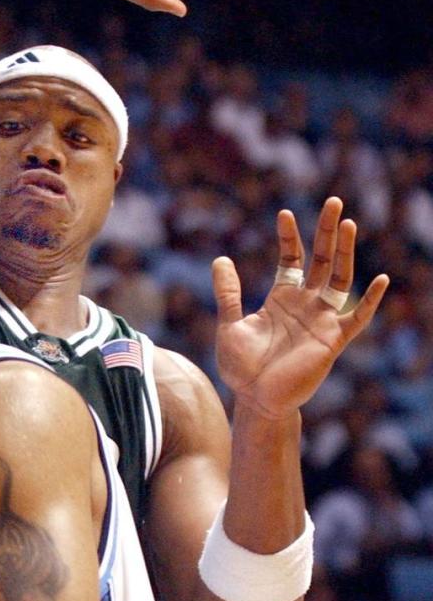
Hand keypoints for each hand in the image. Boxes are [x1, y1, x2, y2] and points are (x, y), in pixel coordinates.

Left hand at [213, 197, 388, 419]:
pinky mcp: (332, 340)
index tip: (284, 213)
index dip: (290, 237)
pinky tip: (380, 280)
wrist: (256, 400)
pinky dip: (369, 300)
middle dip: (326, 231)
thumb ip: (228, 293)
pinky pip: (357, 318)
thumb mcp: (230, 324)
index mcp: (282, 298)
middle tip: (333, 201)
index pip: (292, 259)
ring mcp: (321, 320)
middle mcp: (305, 304)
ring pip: (340, 278)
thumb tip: (220, 258)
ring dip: (345, 252)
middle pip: (321, 260)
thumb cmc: (242, 367)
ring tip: (347, 223)